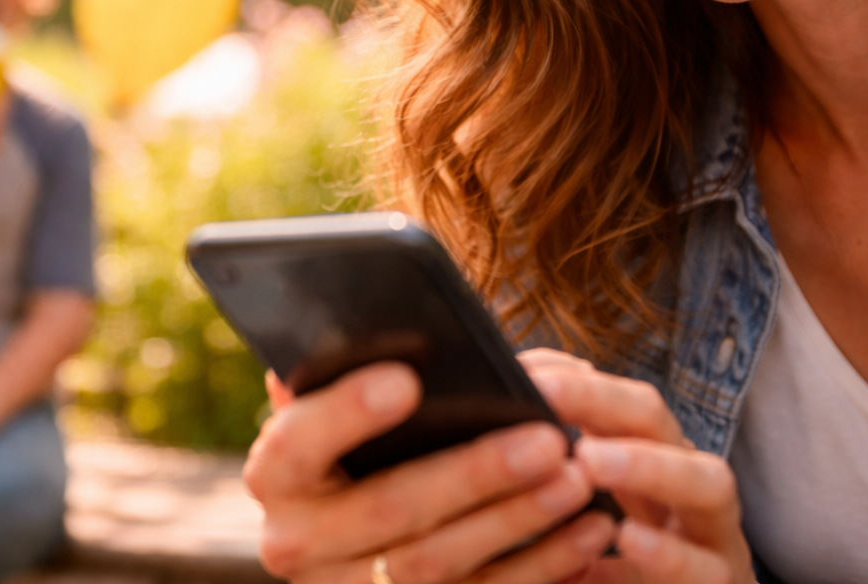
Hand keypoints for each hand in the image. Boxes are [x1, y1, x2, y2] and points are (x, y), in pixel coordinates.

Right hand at [246, 362, 615, 583]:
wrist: (363, 551)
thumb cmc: (362, 445)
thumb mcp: (341, 409)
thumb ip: (343, 369)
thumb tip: (361, 310)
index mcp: (278, 476)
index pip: (295, 444)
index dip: (345, 413)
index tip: (406, 377)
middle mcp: (299, 544)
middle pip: (388, 510)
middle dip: (473, 473)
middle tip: (547, 436)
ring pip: (438, 565)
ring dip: (517, 519)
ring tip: (578, 474)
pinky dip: (541, 567)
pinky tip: (589, 530)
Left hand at [521, 349, 755, 583]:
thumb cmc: (633, 564)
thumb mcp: (592, 518)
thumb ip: (559, 480)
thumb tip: (501, 435)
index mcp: (653, 460)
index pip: (618, 402)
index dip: (575, 383)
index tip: (524, 372)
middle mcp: (688, 483)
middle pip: (660, 423)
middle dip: (605, 400)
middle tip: (548, 394)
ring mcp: (714, 533)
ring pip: (708, 483)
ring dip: (650, 465)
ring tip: (590, 460)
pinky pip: (704, 566)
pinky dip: (666, 553)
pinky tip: (626, 540)